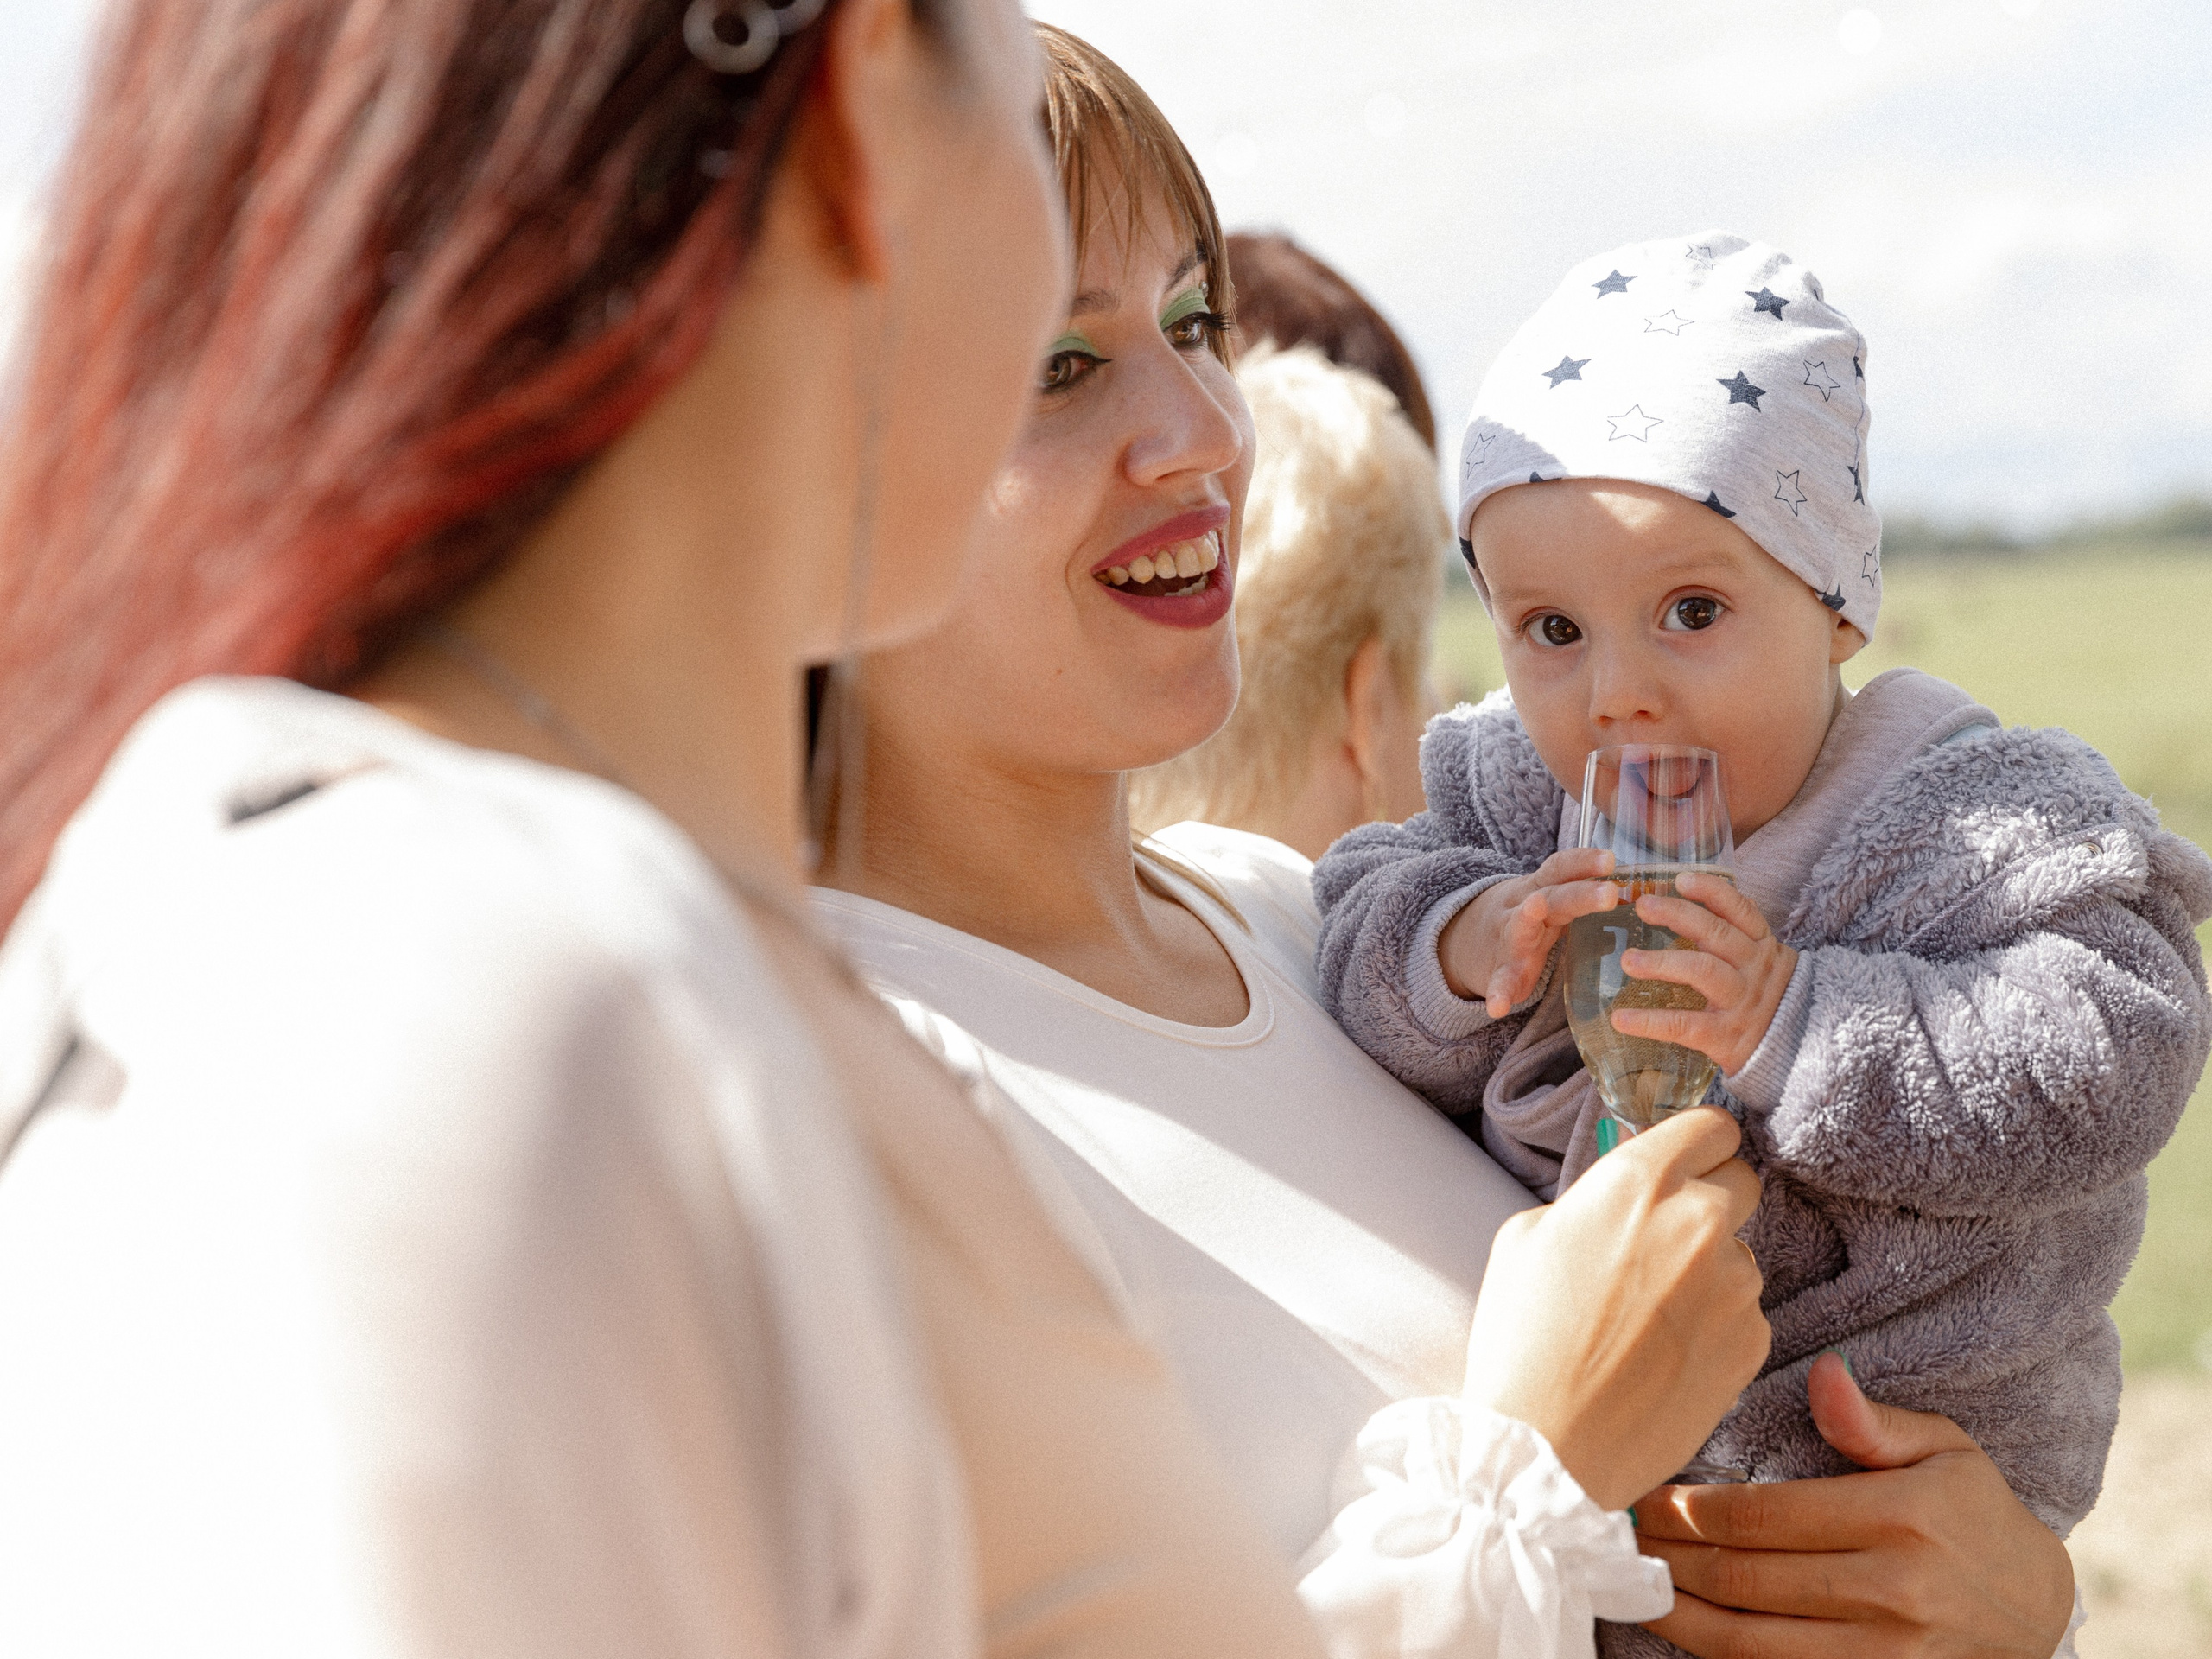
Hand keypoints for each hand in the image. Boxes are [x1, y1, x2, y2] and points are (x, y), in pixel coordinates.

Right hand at [1440, 848, 1621, 1016]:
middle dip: (1579, 894)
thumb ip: (1584, 894)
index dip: (1584, 862)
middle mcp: (1523, 908)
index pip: (1562, 869)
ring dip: (1526, 919)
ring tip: (1534, 910)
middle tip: (1609, 893)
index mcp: (1541, 890)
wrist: (1464, 940)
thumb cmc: (1526, 919)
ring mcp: (1509, 940)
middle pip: (1551, 897)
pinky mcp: (1500, 972)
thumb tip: (1648, 895)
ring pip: (1519, 926)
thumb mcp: (1549, 899)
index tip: (1611, 859)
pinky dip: (1497, 993)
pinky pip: (1497, 981)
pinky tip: (1497, 1007)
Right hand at [1464, 1107, 1767, 1511]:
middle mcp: (1697, 1220)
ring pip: (1741, 1254)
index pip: (1711, 1125)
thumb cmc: (1522, 1340)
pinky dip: (1716, 1325)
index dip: (1697, 1142)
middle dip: (1711, 1201)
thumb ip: (1592, 1197)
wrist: (1547, 1446)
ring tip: (1651, 1318)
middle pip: (1743, 1181)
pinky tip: (1667, 1355)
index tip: (1687, 1160)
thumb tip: (1626, 1194)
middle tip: (1665, 1241)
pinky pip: (1745, 1312)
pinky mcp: (1753, 1340)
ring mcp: (1734, 1283)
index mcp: (1636, 1180)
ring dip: (1710, 1271)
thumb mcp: (1526, 1236)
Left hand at [1610, 870, 1797, 1075]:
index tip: (1680, 879)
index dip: (1712, 892)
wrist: (1799, 1051)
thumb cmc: (1765, 997)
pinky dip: (1650, 1022)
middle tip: (1643, 905)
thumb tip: (1699, 895)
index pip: (1740, 910)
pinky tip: (1621, 1019)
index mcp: (1762, 946)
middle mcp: (1754, 969)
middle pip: (1717, 935)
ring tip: (1628, 960)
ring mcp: (1741, 1003)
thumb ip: (1736, 933)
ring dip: (1661, 962)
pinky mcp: (1725, 1037)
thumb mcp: (1763, 961)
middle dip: (1678, 915)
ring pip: (1702, 972)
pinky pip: (1684, 1025)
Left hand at [1633, 1353, 2075, 1656]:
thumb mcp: (1944, 1450)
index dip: (1690, 1509)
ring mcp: (1886, 1654)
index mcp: (1900, 1518)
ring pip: (1752, 1641)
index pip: (1764, 1516)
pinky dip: (1723, 1658)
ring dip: (1679, 1615)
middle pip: (1746, 1578)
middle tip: (1615, 1538)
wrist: (2039, 1613)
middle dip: (1669, 1559)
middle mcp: (1893, 1591)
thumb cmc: (1975, 1515)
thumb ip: (1872, 1421)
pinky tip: (1686, 1629)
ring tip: (1633, 1584)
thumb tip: (1822, 1374)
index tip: (1641, 1496)